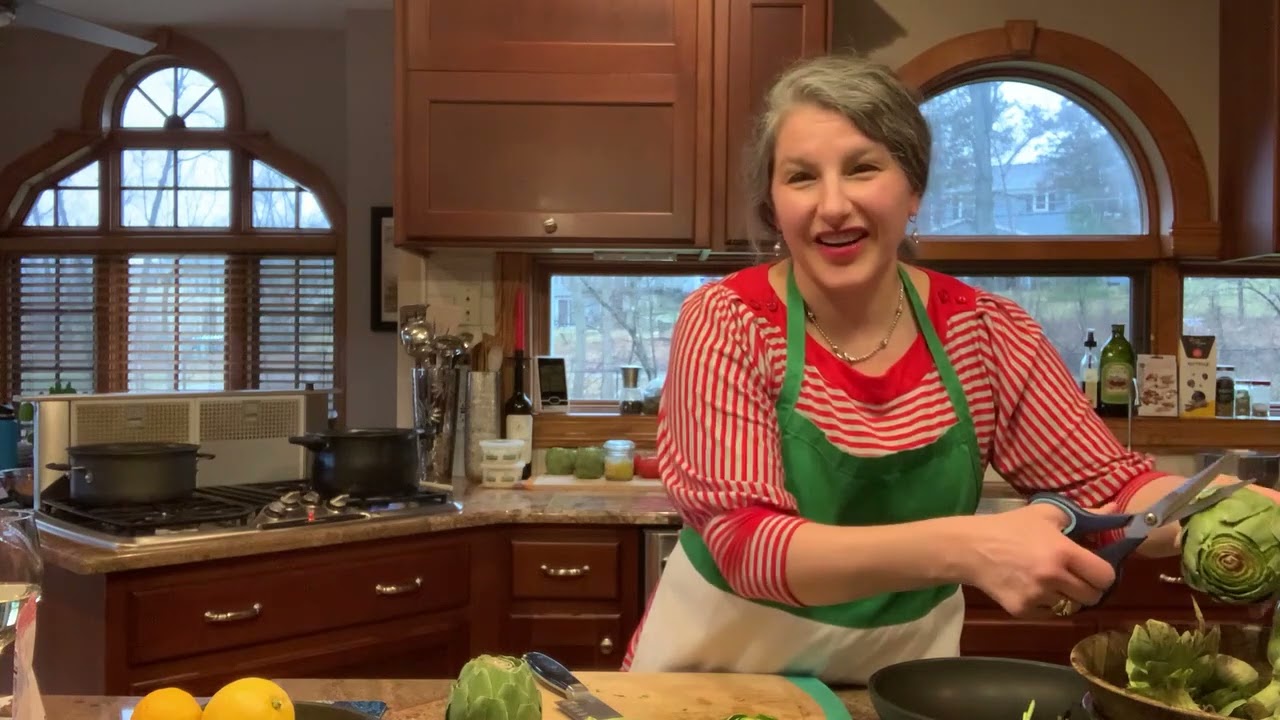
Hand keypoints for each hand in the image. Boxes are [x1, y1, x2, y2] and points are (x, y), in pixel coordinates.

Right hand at [959, 501, 1116, 618]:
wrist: (971, 548)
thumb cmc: (1011, 527)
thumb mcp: (1047, 514)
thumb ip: (1086, 515)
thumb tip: (1117, 510)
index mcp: (1063, 552)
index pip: (1105, 577)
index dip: (1104, 574)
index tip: (1094, 569)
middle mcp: (1053, 578)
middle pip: (1092, 597)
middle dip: (1088, 587)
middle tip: (1075, 576)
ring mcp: (1037, 597)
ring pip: (1070, 607)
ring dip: (1066, 596)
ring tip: (1050, 581)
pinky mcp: (1022, 610)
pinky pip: (1049, 614)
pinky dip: (1046, 604)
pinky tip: (1032, 588)